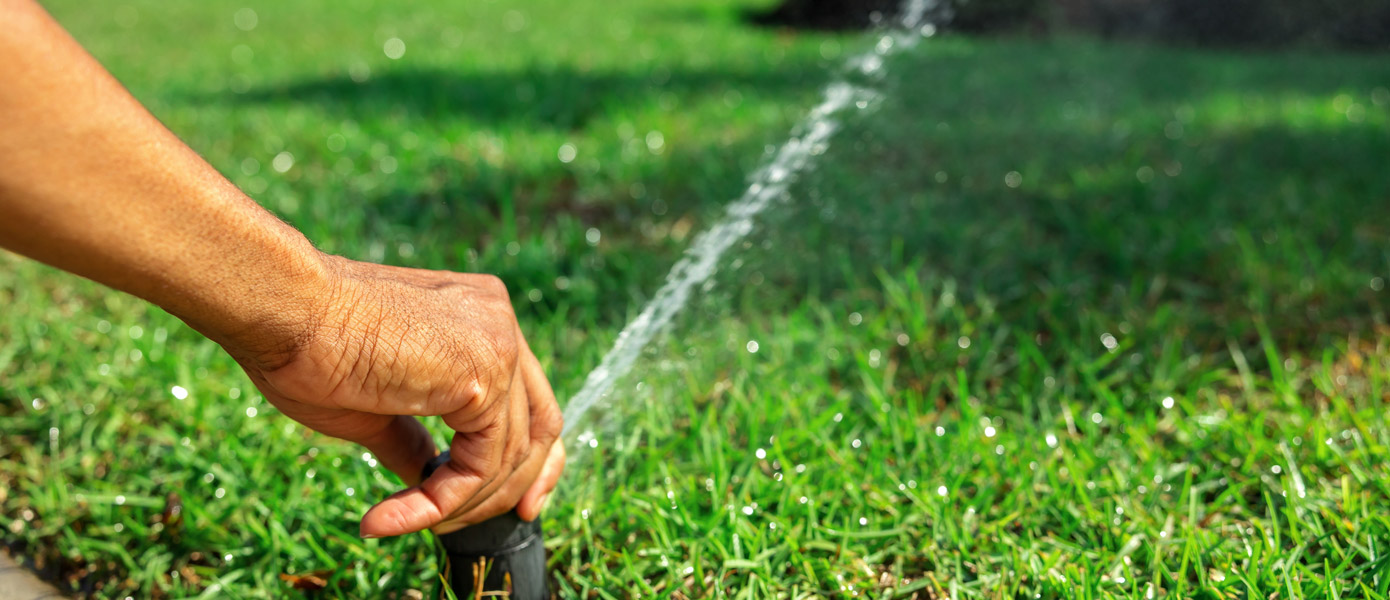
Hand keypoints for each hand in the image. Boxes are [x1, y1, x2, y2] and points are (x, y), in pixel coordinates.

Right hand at [220, 255, 564, 537]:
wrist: (284, 311)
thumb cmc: (311, 347)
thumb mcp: (379, 406)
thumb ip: (416, 437)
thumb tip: (430, 478)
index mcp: (481, 317)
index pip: (530, 399)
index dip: (529, 458)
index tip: (517, 503)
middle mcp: (501, 323)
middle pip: (540, 426)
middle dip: (516, 488)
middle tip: (478, 528)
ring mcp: (500, 345)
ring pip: (510, 455)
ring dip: (458, 505)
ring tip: (396, 522)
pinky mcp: (484, 377)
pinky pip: (479, 465)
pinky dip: (438, 503)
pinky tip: (387, 518)